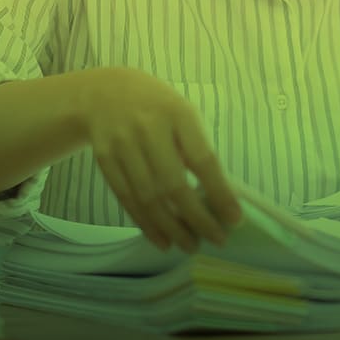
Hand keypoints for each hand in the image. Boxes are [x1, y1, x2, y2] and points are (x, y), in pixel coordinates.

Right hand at [78, 68, 241, 252]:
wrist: (105, 93)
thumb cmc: (159, 109)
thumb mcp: (184, 115)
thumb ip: (198, 150)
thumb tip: (219, 199)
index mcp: (178, 114)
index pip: (203, 160)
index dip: (220, 192)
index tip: (235, 219)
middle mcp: (148, 129)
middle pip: (173, 184)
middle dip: (197, 218)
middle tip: (216, 239)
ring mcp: (122, 145)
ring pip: (148, 197)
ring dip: (172, 228)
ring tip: (190, 246)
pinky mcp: (104, 161)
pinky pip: (127, 199)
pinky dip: (146, 224)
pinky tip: (162, 240)